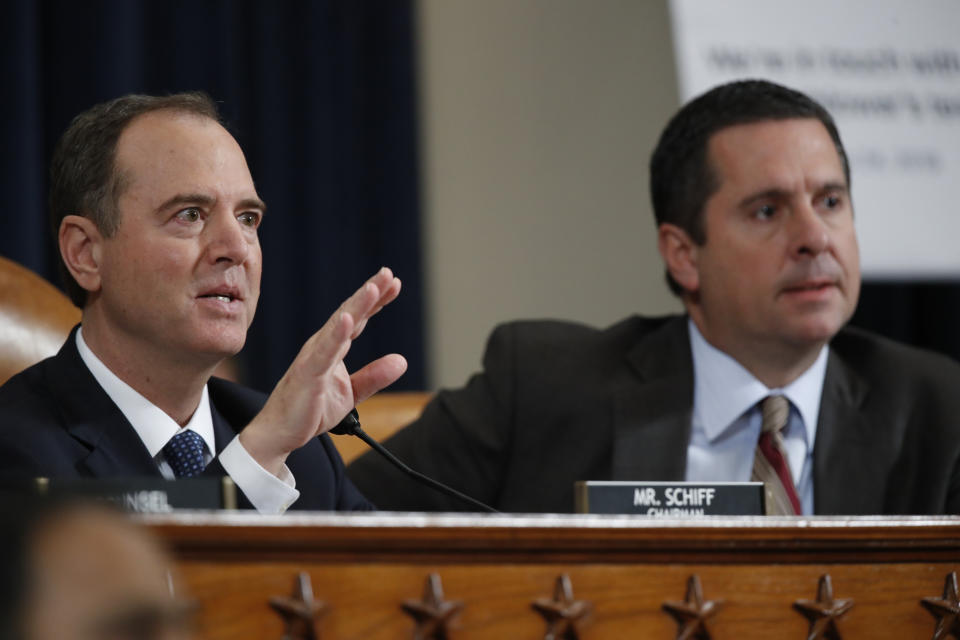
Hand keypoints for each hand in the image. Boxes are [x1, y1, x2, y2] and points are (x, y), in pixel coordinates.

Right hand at [239, 267, 407, 474]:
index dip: (376, 301)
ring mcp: (313, 357)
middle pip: (349, 313)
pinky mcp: (308, 373)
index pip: (357, 319)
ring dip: (356, 306)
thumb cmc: (309, 410)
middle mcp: (322, 346)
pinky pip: (324, 351)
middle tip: (389, 273)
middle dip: (370, 292)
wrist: (280, 433)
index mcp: (333, 348)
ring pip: (338, 326)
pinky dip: (336, 334)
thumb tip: (401, 361)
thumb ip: (374, 376)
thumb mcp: (351, 393)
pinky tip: (348, 319)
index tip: (394, 284)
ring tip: (374, 288)